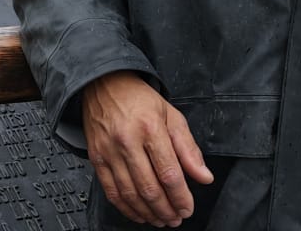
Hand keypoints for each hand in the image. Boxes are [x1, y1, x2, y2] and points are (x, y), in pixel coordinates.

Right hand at [81, 71, 213, 227]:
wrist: (104, 84)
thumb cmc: (140, 99)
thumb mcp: (172, 116)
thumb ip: (189, 148)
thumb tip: (203, 176)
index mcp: (150, 128)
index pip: (169, 172)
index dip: (181, 196)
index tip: (188, 208)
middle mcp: (127, 141)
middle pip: (149, 187)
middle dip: (166, 209)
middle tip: (176, 219)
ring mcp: (109, 151)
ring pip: (130, 194)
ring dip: (148, 212)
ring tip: (160, 219)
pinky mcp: (96, 158)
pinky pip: (111, 191)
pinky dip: (126, 208)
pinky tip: (138, 213)